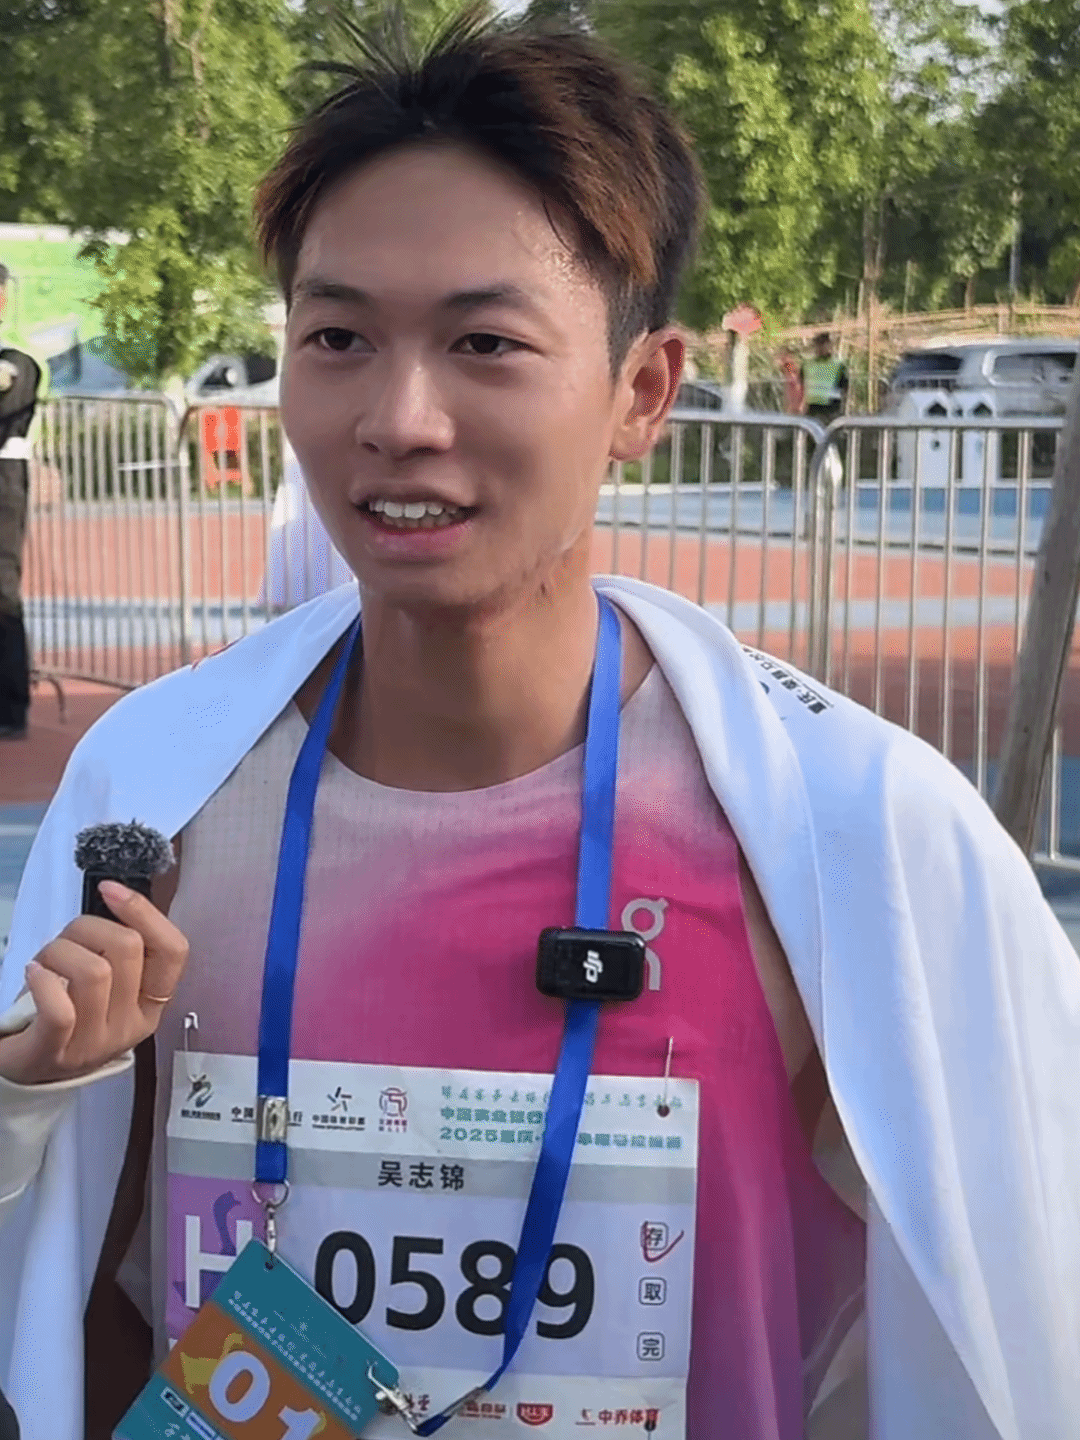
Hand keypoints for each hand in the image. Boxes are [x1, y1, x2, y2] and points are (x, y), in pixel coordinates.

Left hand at [0, 882, 189, 1085]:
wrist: (31, 1070)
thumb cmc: (69, 1011)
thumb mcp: (109, 984)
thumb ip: (121, 950)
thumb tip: (117, 896)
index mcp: (151, 1004)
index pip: (173, 951)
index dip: (144, 911)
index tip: (110, 890)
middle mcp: (131, 1025)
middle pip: (128, 949)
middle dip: (88, 928)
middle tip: (66, 942)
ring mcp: (95, 1043)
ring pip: (94, 972)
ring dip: (59, 951)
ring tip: (44, 963)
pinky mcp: (55, 1054)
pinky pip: (60, 1010)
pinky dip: (42, 981)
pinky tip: (33, 974)